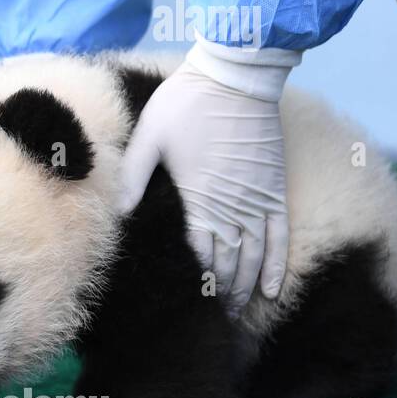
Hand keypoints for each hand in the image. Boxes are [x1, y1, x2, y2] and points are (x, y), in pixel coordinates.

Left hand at [119, 42, 296, 312]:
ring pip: (254, 254)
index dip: (195, 282)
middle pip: (228, 261)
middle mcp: (231, 203)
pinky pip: (280, 233)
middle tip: (211, 322)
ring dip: (245, 287)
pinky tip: (272, 288)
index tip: (187, 307)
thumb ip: (134, 177)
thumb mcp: (148, 137)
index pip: (199, 252)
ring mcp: (257, 196)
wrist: (235, 75)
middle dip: (220, 294)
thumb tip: (116, 214)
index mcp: (198, 194)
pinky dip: (277, 263)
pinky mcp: (274, 186)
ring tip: (236, 314)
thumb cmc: (186, 103)